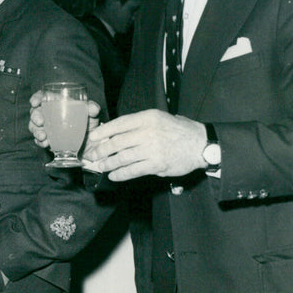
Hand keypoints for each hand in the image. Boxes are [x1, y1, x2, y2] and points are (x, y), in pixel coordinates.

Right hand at [28, 90, 100, 147]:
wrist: (90, 143)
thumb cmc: (89, 123)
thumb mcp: (92, 115)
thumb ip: (93, 109)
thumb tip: (93, 109)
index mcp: (58, 104)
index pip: (43, 97)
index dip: (36, 98)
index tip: (34, 103)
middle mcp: (50, 115)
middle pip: (36, 112)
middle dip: (35, 117)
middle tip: (40, 122)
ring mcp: (47, 128)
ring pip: (34, 127)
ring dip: (36, 131)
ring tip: (43, 136)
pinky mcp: (48, 140)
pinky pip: (39, 140)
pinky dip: (40, 142)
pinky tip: (45, 143)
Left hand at [84, 109, 206, 180]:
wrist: (201, 144)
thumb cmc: (179, 130)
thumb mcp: (160, 118)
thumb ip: (140, 124)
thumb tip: (115, 132)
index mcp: (148, 117)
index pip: (119, 124)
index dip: (102, 131)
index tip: (91, 138)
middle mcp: (148, 131)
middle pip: (117, 142)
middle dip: (100, 150)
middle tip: (91, 155)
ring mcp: (152, 149)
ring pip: (122, 157)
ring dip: (108, 164)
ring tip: (100, 167)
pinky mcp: (157, 164)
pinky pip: (133, 170)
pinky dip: (121, 174)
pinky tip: (113, 176)